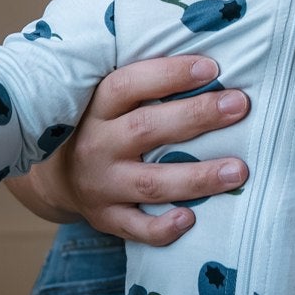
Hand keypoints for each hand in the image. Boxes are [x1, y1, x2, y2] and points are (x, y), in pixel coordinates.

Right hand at [43, 55, 249, 244]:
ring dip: (197, 177)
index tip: (211, 68)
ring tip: (238, 171)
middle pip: (146, 129)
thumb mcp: (105, 102)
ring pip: (151, 182)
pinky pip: (136, 228)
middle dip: (197, 116)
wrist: (55, 178)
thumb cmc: (100, 128)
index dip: (169, 75)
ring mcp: (101, 186)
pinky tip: (190, 219)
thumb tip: (208, 66)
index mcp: (96, 109)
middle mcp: (97, 146)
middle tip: (239, 106)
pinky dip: (162, 228)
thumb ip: (144, 86)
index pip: (128, 85)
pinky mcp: (107, 218)